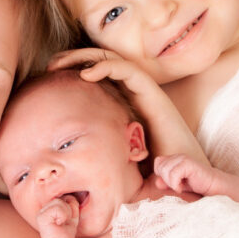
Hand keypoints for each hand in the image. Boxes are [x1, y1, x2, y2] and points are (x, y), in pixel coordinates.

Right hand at [36, 195, 79, 237]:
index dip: (69, 206)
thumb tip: (69, 195)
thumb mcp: (73, 213)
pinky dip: (62, 216)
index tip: (66, 218)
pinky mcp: (41, 217)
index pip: (63, 196)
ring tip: (62, 222)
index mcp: (50, 205)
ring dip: (66, 213)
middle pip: (61, 198)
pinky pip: (57, 209)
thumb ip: (72, 202)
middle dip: (68, 209)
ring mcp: (41, 211)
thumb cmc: (66, 230)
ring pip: (60, 202)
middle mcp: (44, 207)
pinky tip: (59, 224)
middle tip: (64, 221)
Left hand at [49, 49, 207, 162]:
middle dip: (75, 60)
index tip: (51, 82)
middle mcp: (135, 95)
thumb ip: (104, 165)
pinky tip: (85, 76)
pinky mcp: (153, 92)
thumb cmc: (157, 174)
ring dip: (84, 57)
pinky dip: (105, 67)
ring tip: (59, 64)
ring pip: (112, 61)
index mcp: (126, 106)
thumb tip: (76, 180)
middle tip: (50, 66)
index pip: (100, 79)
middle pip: (102, 64)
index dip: (76, 73)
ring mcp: (145, 92)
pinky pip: (126, 70)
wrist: (188, 176)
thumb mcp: (120, 167)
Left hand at [153, 154, 222, 195]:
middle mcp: (178, 156)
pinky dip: (175, 184)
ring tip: (180, 187)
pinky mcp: (188, 163)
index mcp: (175, 159)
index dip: (161, 175)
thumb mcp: (178, 186)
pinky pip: (173, 174)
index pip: (158, 162)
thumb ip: (166, 184)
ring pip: (165, 170)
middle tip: (177, 186)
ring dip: (171, 183)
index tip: (172, 183)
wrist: (215, 187)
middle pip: (160, 167)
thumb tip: (157, 182)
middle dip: (166, 180)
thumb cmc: (197, 186)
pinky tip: (182, 187)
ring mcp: (183, 158)